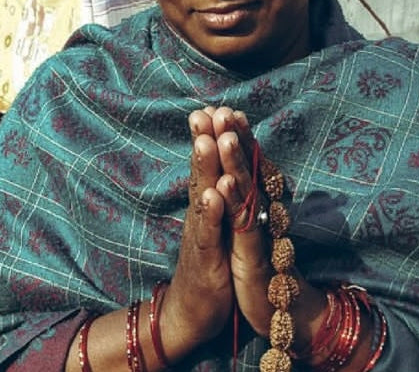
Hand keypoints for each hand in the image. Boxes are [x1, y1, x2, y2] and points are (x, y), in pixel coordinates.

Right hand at [159, 107, 233, 357]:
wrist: (190, 312)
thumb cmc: (210, 264)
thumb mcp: (218, 226)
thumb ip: (221, 195)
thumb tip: (228, 167)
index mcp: (209, 204)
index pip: (212, 164)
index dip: (217, 137)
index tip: (222, 105)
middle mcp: (202, 213)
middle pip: (204, 170)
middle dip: (208, 138)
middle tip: (208, 109)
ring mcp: (200, 234)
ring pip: (203, 194)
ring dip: (205, 166)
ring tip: (207, 139)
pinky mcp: (204, 259)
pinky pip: (207, 233)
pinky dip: (210, 212)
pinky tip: (212, 194)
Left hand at [212, 108, 326, 350]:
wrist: (280, 310)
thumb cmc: (258, 263)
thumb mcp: (248, 227)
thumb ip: (247, 196)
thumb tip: (242, 168)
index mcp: (254, 203)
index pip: (244, 162)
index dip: (235, 135)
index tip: (222, 107)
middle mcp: (259, 211)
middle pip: (246, 167)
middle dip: (233, 137)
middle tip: (223, 109)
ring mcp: (258, 231)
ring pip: (246, 191)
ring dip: (235, 161)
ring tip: (224, 136)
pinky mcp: (254, 256)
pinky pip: (243, 226)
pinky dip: (232, 204)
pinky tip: (222, 185)